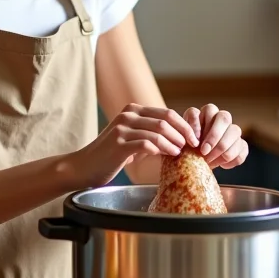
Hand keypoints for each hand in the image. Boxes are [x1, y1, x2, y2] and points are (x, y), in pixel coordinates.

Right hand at [63, 104, 199, 188]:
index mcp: (133, 110)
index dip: (184, 125)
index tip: (194, 137)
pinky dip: (162, 149)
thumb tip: (178, 138)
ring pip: (158, 130)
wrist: (84, 167)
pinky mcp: (119, 143)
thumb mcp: (132, 139)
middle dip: (183, 132)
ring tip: (181, 152)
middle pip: (165, 119)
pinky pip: (147, 144)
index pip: (166, 113)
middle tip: (193, 145)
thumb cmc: (110, 156)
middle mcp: (128, 115)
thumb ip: (150, 134)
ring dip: (174, 142)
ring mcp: (122, 128)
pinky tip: (169, 156)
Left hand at [186, 104, 247, 169]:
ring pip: (235, 131)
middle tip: (204, 152)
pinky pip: (243, 148)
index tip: (194, 142)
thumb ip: (187, 137)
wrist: (198, 162)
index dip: (200, 125)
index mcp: (207, 113)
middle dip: (214, 136)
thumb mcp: (183, 142)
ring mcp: (233, 130)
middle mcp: (221, 118)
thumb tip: (194, 141)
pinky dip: (233, 159)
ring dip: (223, 149)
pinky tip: (223, 165)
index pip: (208, 110)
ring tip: (210, 162)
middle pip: (224, 117)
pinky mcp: (241, 144)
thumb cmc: (188, 149)